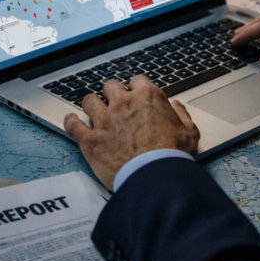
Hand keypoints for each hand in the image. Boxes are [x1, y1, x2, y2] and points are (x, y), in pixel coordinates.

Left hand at [63, 76, 199, 189]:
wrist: (156, 179)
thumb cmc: (173, 157)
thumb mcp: (189, 133)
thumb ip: (182, 115)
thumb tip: (176, 107)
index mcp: (148, 98)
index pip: (137, 81)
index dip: (136, 88)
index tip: (136, 95)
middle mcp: (123, 104)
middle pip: (110, 86)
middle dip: (112, 93)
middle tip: (115, 102)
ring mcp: (104, 121)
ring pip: (89, 101)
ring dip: (91, 105)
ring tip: (93, 110)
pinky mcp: (90, 140)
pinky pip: (72, 125)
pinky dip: (70, 122)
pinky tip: (71, 120)